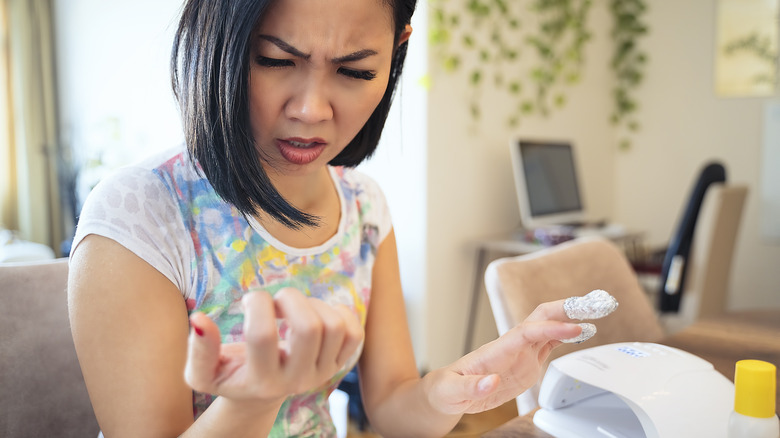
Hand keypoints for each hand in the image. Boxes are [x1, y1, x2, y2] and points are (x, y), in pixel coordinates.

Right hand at [184, 288, 363, 404]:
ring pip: (333, 326)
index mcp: (262, 381)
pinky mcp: (339, 363)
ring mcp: (322, 372)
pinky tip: (316, 312)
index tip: (248, 299)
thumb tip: (199, 319)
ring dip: (313, 303)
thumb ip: (199, 349)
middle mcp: (297, 380)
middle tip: (276, 301)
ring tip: (294, 307)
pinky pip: (354, 332)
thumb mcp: (204, 372)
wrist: (260, 395)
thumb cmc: (230, 376)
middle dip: (290, 300)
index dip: (255, 305)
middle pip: (308, 328)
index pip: (262, 336)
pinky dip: (338, 312)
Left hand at [425, 300, 581, 414]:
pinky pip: (550, 343)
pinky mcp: (526, 363)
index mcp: (497, 350)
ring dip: (573, 317)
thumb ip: (472, 386)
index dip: (553, 327)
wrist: (446, 394)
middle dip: (568, 308)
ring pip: (550, 326)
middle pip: (542, 317)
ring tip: (598, 311)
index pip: (529, 331)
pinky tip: (583, 332)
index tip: (576, 328)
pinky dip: (568, 335)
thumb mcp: (451, 391)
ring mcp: (520, 353)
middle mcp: (511, 346)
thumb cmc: (445, 389)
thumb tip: (492, 381)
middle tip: (596, 303)